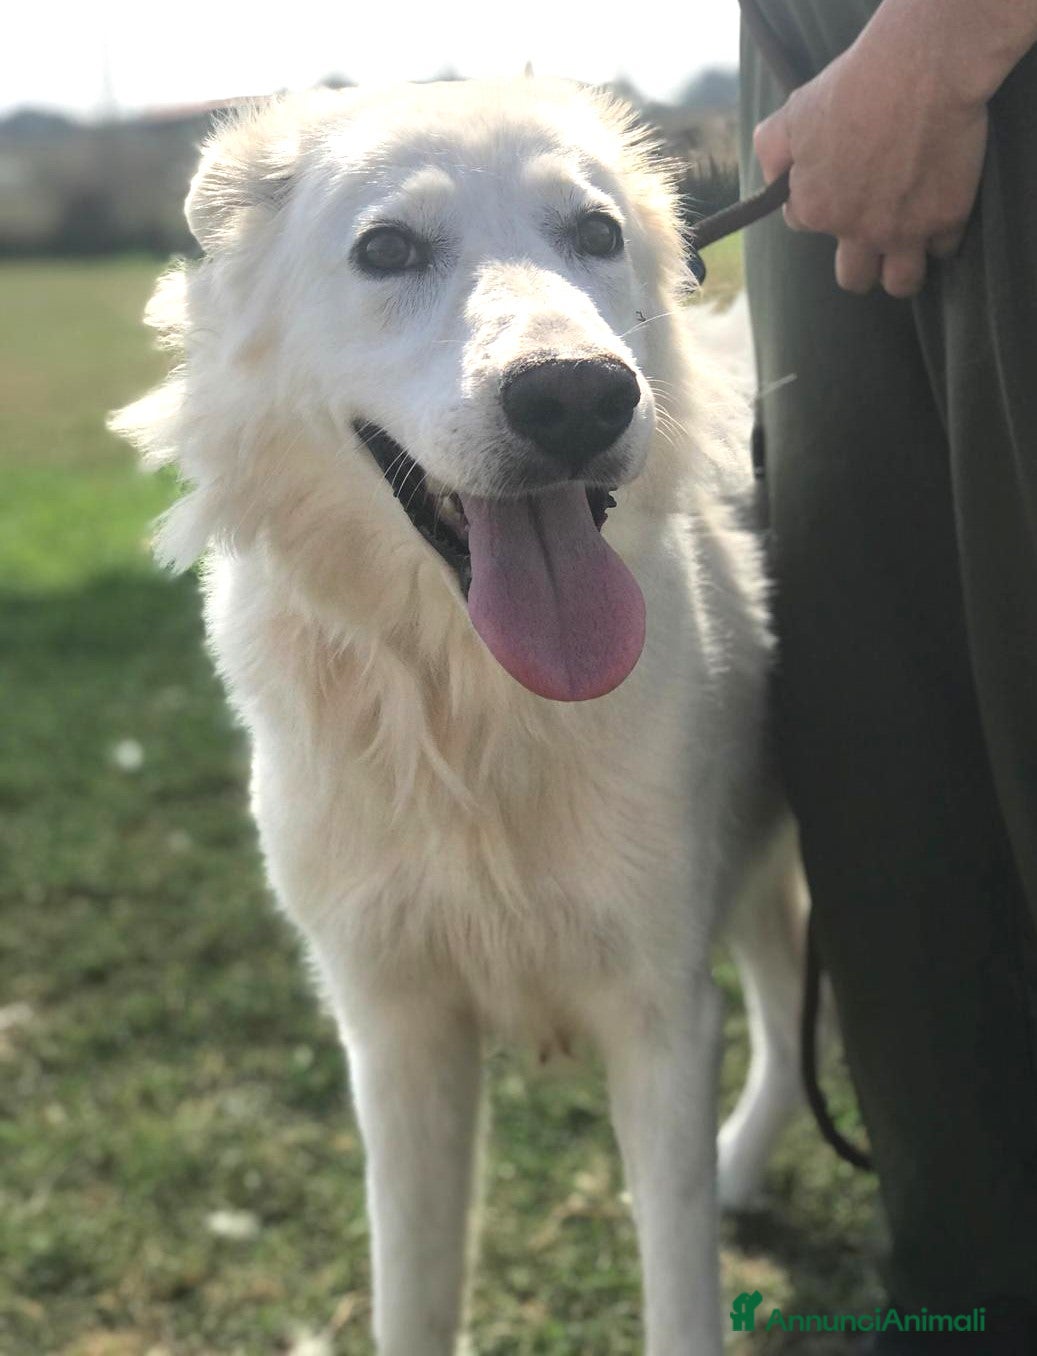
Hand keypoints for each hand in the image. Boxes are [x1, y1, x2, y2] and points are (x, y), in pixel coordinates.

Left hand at [753, 3, 988, 297]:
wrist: (920, 70)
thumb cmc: (853, 86)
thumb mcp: (792, 113)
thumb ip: (771, 153)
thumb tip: (771, 181)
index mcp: (816, 210)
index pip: (807, 226)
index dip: (821, 206)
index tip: (837, 184)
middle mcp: (857, 232)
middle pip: (854, 279)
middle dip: (860, 266)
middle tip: (872, 241)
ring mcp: (903, 231)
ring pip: (901, 283)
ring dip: (900, 272)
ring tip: (907, 249)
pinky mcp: (946, 218)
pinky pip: (943, 248)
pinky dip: (942, 235)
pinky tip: (941, 212)